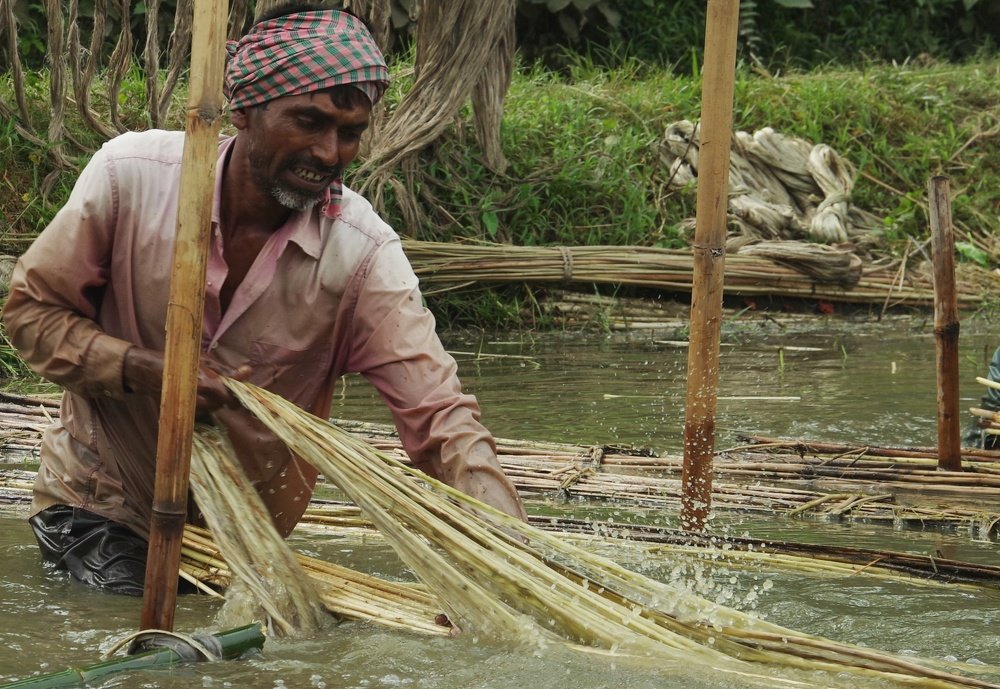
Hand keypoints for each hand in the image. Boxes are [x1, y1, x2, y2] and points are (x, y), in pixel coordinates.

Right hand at [123, 346, 251, 412]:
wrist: (146, 372)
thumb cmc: (176, 361)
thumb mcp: (203, 360)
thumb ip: (225, 370)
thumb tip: (248, 371)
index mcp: (205, 385)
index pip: (231, 396)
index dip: (238, 390)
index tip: (241, 381)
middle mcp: (199, 401)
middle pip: (224, 403)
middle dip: (226, 393)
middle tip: (220, 379)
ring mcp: (192, 410)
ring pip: (215, 407)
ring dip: (216, 397)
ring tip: (205, 383)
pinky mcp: (185, 415)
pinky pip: (204, 411)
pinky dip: (206, 401)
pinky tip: (197, 391)